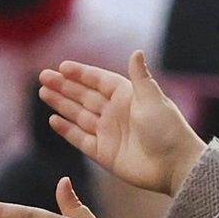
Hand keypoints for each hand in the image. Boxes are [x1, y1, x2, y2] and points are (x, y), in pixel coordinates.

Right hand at [39, 51, 205, 197]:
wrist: (174, 166)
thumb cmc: (168, 130)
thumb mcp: (153, 99)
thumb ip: (140, 77)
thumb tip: (136, 52)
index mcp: (127, 96)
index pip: (98, 80)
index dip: (80, 74)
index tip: (62, 67)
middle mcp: (115, 112)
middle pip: (84, 96)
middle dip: (64, 86)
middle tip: (43, 77)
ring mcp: (108, 132)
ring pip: (78, 114)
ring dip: (61, 103)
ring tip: (43, 93)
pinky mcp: (104, 153)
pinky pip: (80, 138)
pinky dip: (67, 129)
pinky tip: (54, 119)